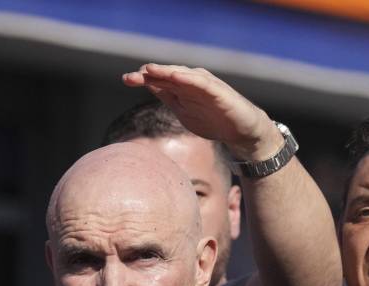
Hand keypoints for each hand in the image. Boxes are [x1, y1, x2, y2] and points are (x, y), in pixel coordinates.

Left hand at [122, 64, 281, 160]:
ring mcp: (205, 85)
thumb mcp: (185, 112)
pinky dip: (188, 79)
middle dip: (149, 75)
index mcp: (182, 88)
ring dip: (165, 72)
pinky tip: (176, 77)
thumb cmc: (214, 121)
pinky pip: (201, 83)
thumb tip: (148, 87)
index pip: (159, 80)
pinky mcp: (219, 91)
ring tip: (149, 69)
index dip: (142, 79)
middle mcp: (192, 82)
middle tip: (130, 78)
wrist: (243, 132)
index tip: (126, 80)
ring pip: (182, 75)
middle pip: (167, 75)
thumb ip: (169, 99)